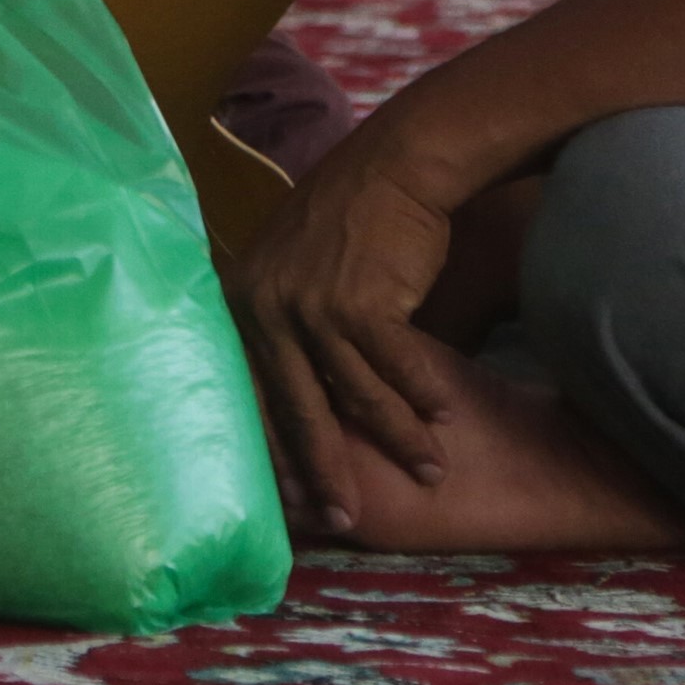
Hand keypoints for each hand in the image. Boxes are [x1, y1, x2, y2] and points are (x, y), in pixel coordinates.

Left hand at [230, 138, 469, 535]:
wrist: (394, 166)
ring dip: (397, 440)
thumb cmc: (348, 220)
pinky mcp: (361, 304)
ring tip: (427, 472)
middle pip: (296, 410)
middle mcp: (266, 311)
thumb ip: (276, 323)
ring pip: (354, 397)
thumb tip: (282, 391)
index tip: (290, 502)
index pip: (251, 395)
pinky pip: (395, 368)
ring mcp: (311, 309)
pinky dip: (422, 396)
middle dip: (323, 471)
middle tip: (343, 518)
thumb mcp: (288, 266)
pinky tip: (443, 419)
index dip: (273, 451)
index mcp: (241, 305)